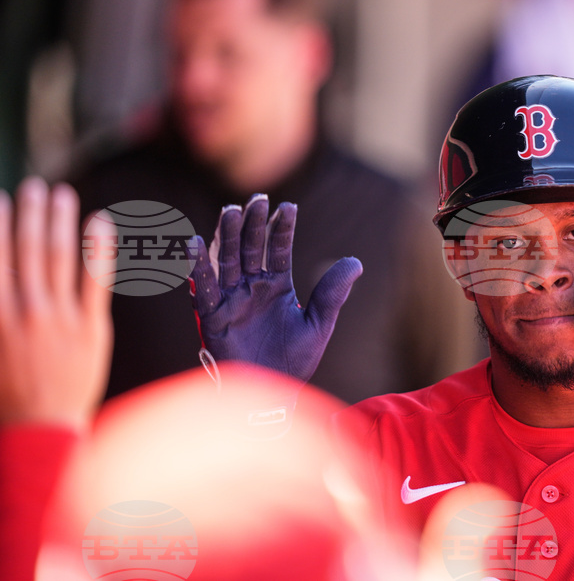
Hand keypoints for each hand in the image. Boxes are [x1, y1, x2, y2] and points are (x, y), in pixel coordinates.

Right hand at [0, 178, 112, 429]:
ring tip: (62, 195)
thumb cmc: (5, 395)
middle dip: (31, 215)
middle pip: (29, 252)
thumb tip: (0, 275)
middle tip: (35, 186)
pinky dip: (98, 251)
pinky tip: (100, 224)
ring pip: (62, 259)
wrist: (41, 432)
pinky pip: (96, 282)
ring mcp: (61, 319)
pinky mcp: (92, 329)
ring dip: (61, 222)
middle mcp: (26, 313)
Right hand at [188, 194, 361, 387]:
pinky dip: (198, 267)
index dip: (282, 229)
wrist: (270, 398)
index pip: (279, 250)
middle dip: (252, 224)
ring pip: (227, 261)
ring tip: (231, 211)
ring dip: (226, 236)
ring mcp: (231, 301)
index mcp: (277, 287)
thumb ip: (333, 292)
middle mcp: (252, 288)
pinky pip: (203, 289)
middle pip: (250, 248)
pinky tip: (194, 243)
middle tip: (257, 199)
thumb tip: (357, 261)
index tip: (289, 207)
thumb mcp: (318, 324)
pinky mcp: (213, 318)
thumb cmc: (294, 364)